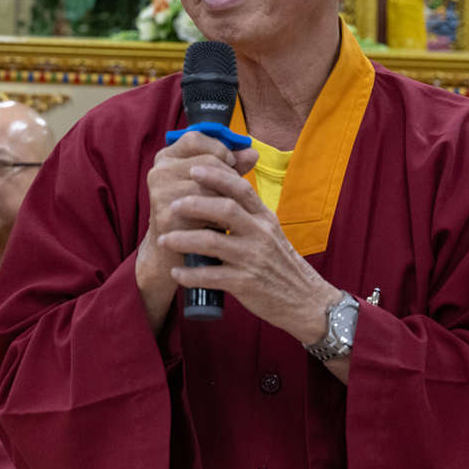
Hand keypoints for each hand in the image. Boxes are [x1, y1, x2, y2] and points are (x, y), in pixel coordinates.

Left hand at [156, 163, 339, 345]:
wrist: (304, 299)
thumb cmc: (280, 263)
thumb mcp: (270, 231)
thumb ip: (249, 213)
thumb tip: (221, 190)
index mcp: (265, 218)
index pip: (241, 188)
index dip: (217, 176)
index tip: (193, 169)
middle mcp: (260, 234)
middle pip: (225, 209)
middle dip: (195, 204)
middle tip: (172, 204)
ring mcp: (253, 258)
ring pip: (213, 242)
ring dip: (184, 239)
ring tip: (164, 239)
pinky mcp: (246, 283)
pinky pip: (211, 276)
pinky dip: (190, 274)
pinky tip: (175, 272)